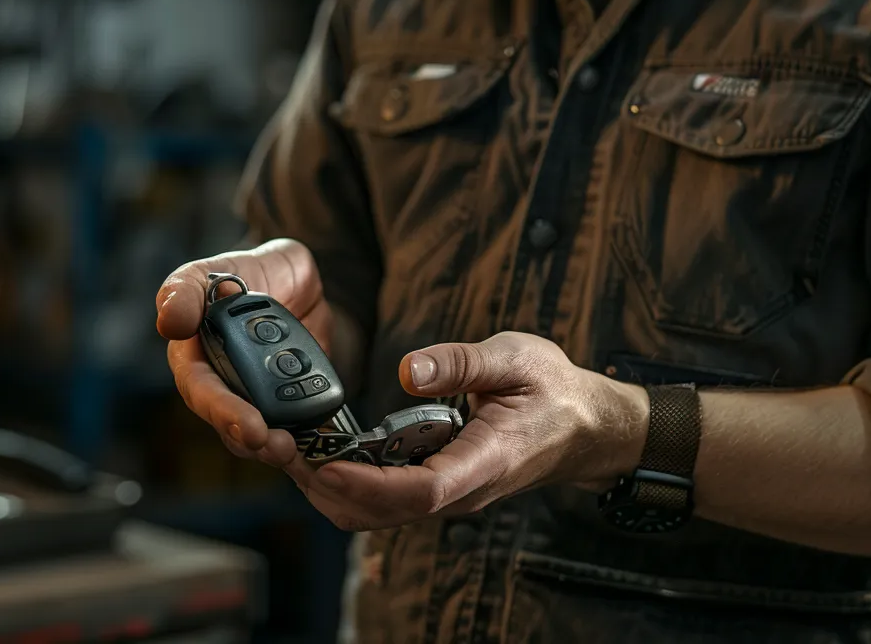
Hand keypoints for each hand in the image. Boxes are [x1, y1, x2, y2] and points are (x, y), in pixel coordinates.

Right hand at [156, 238, 336, 463]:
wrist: (299, 280)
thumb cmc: (247, 273)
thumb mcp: (213, 269)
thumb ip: (186, 291)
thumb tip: (169, 322)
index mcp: (195, 358)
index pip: (201, 391)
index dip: (223, 412)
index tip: (250, 427)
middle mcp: (222, 387)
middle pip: (229, 426)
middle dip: (253, 441)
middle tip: (277, 446)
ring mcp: (256, 400)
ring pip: (259, 438)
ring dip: (275, 450)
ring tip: (293, 450)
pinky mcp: (289, 407)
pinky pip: (295, 433)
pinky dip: (307, 444)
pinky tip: (317, 449)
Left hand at [282, 332, 648, 531]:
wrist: (586, 428)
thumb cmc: (555, 392)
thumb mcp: (518, 358)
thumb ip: (463, 362)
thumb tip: (407, 369)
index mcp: (483, 463)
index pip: (418, 492)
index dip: (366, 485)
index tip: (323, 466)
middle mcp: (460, 492)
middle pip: (382, 513)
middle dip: (327, 487)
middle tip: (284, 449)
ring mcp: (447, 494)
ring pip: (376, 513)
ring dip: (330, 488)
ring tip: (292, 448)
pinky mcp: (436, 487)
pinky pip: (383, 499)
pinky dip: (346, 482)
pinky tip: (323, 449)